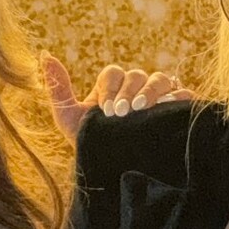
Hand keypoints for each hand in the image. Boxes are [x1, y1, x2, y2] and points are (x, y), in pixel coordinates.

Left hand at [40, 55, 190, 143]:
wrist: (114, 173)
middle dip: (128, 92)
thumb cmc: (92, 144)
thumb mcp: (69, 119)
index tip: (106, 110)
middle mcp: (135, 88)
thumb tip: (45, 55)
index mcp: (111, 87)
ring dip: (150, 92)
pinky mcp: (177, 110)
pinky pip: (183, 94)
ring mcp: (158, 98)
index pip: (113, 73)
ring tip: (141, 110)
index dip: (110, 88)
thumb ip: (58, 89)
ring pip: (160, 79)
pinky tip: (168, 111)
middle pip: (136, 75)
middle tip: (121, 113)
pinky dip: (179, 98)